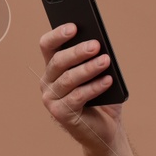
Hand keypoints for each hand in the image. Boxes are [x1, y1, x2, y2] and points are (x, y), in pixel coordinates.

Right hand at [40, 22, 123, 148]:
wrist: (105, 129)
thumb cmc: (101, 98)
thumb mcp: (99, 74)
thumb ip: (94, 58)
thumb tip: (98, 43)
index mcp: (53, 67)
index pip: (48, 45)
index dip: (58, 35)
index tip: (74, 26)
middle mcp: (47, 81)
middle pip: (58, 61)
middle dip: (78, 52)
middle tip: (96, 45)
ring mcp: (51, 99)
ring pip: (68, 79)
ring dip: (89, 69)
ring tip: (106, 61)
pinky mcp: (60, 113)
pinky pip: (77, 97)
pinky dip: (94, 87)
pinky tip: (108, 80)